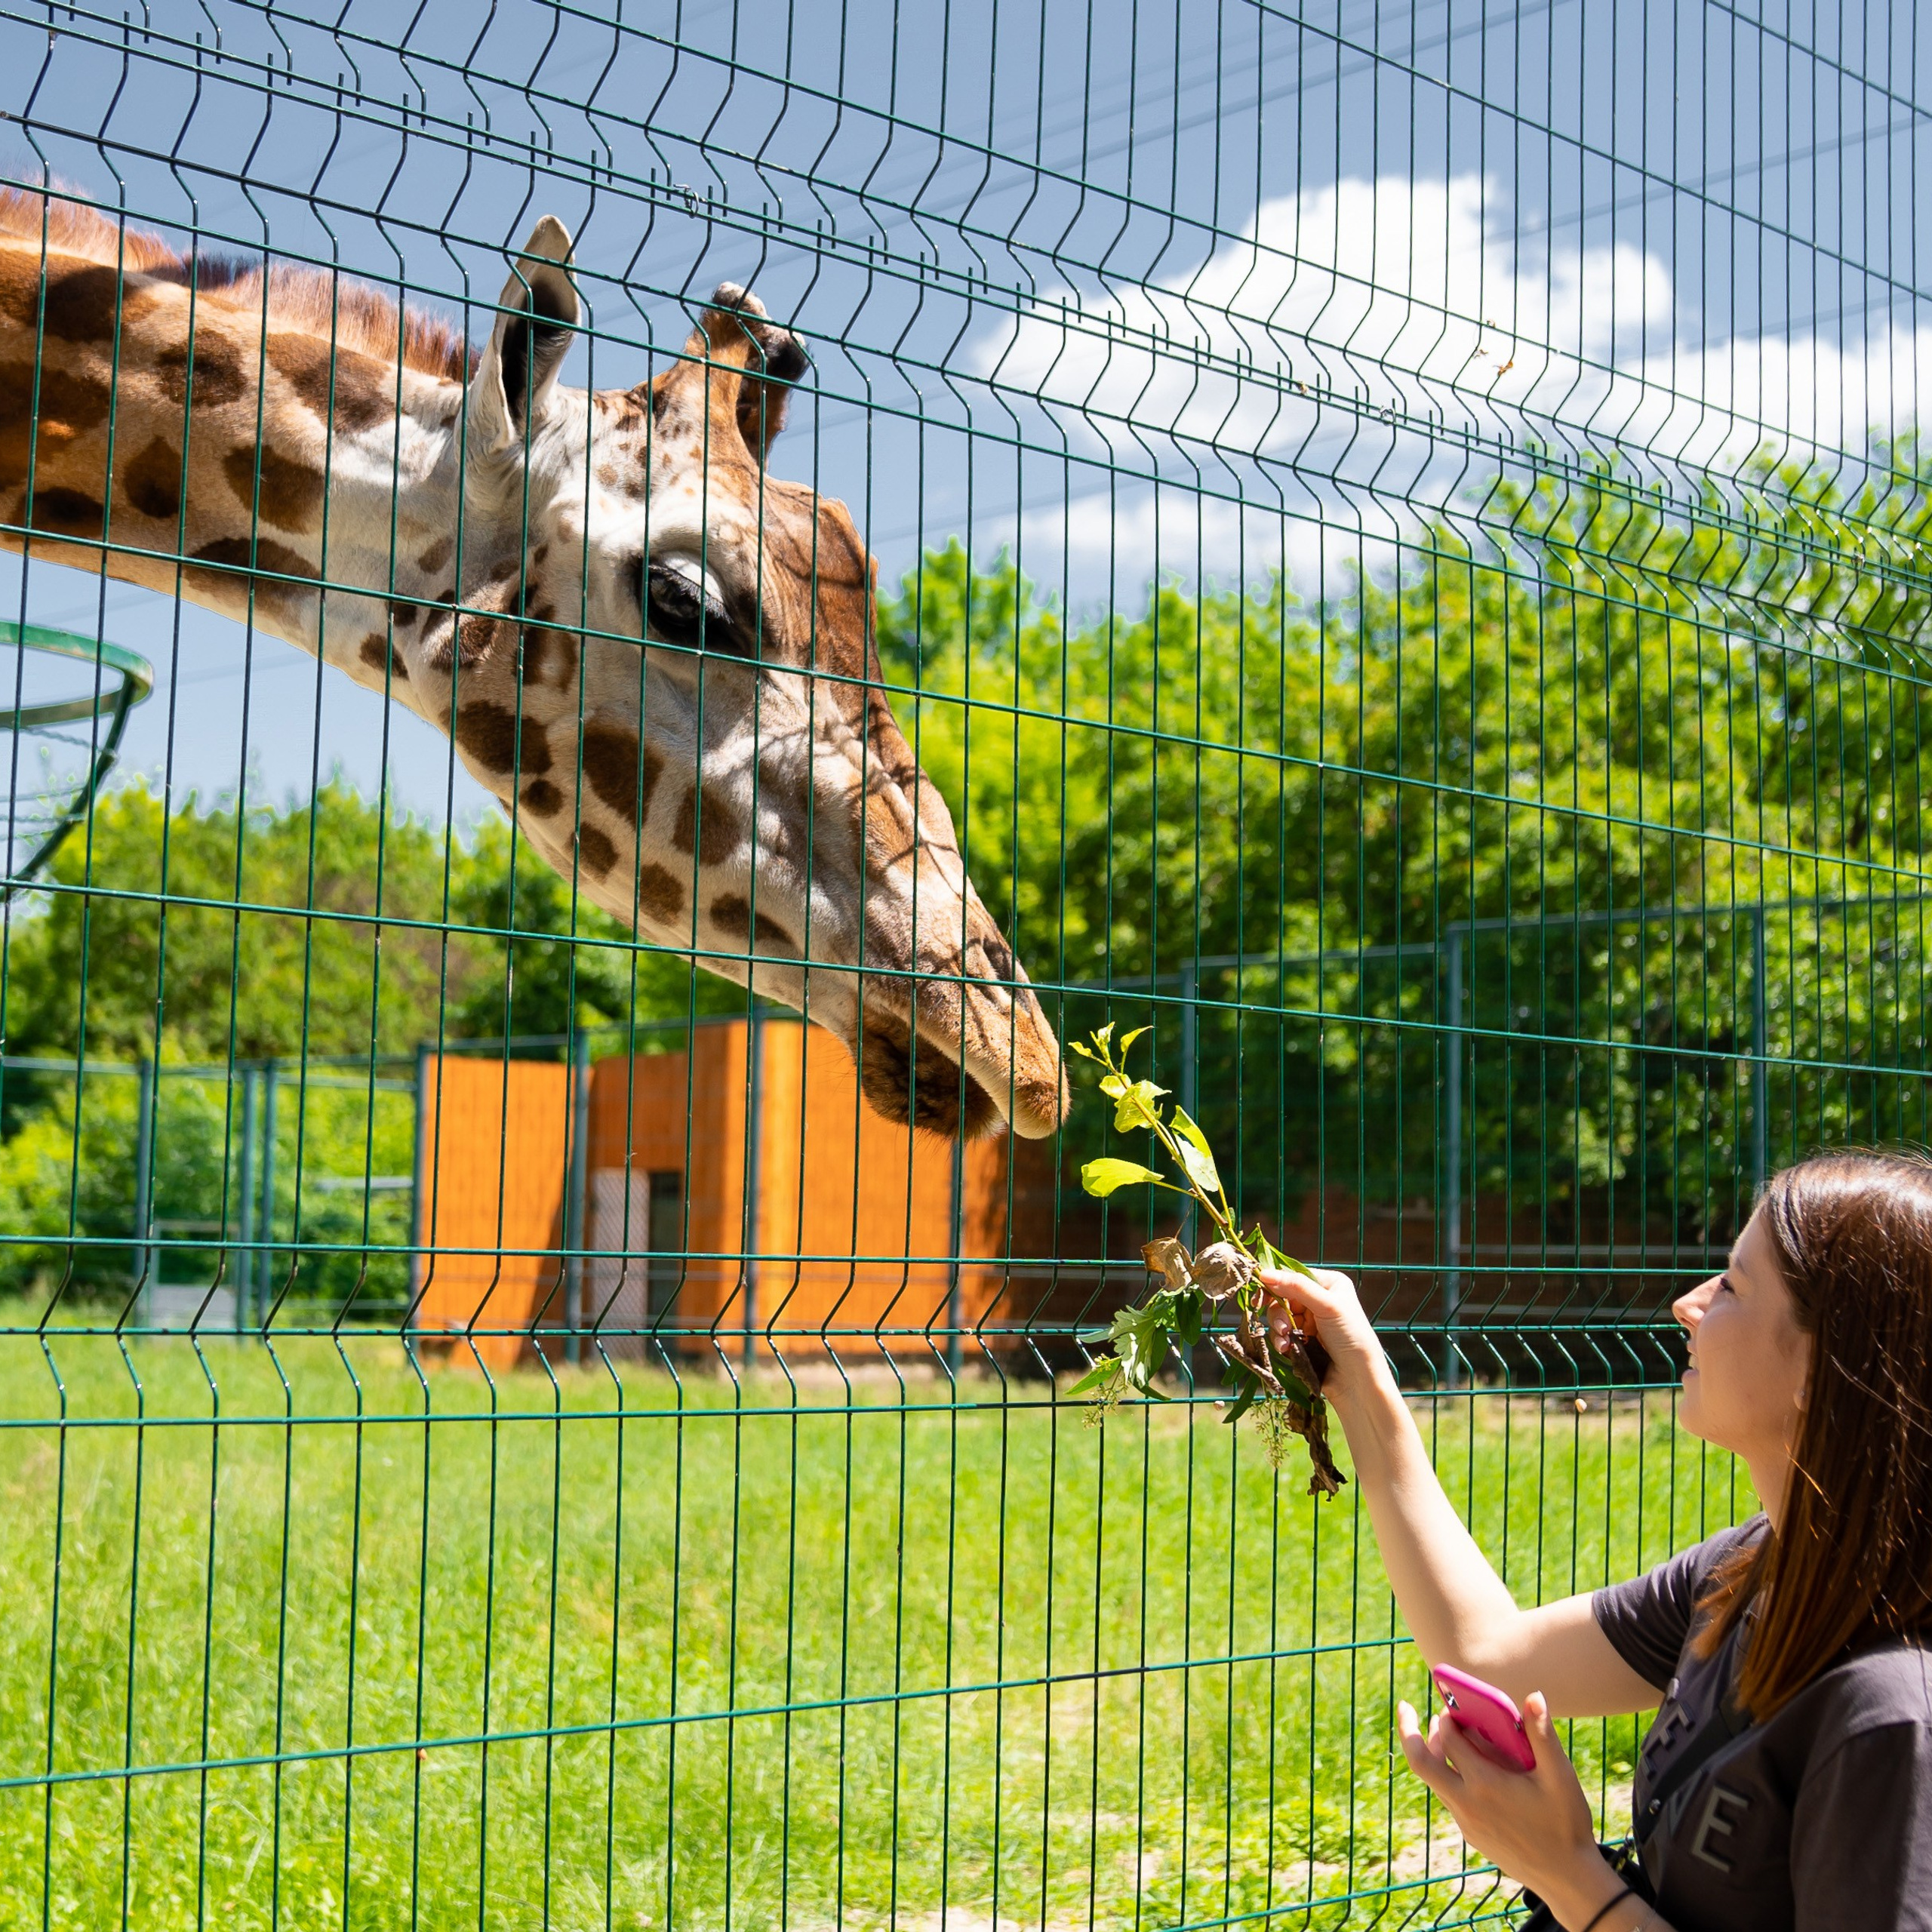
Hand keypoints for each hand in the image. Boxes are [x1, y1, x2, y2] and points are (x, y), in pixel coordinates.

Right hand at [1255, 1265, 1387, 1405]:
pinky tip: (1287, 1349)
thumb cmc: (1351, 1336)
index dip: (1275, 1284)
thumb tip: (1264, 1272)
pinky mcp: (1302, 1339)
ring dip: (1278, 1329)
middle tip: (1282, 1328)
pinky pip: (1281, 1334)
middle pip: (1282, 1296)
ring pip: (1278, 1316)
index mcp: (1328, 1284)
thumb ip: (1296, 1286)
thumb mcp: (1327, 1305)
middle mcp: (1318, 1299)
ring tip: (1286, 1341)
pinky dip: (1281, 1341)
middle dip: (1278, 1313)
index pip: (1293, 1276)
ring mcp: (1309, 1320)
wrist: (1357, 1378)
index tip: (1259, 1296)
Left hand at [1396, 1690, 1626, 1927]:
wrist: (1567, 1879)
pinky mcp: (1472, 1835)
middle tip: (1405, 1708)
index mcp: (1484, 1783)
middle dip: (1409, 1731)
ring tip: (1442, 1733)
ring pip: (1434, 1781)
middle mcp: (1466, 1803)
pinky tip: (1466, 1768)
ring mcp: (1466, 1822)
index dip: (1448, 1716)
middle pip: (1421, 1762)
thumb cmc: (1566, 1823)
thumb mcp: (1559, 1775)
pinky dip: (1447, 1776)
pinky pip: (1449, 1799)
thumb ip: (1542, 1734)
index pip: (1449, 1738)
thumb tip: (1534, 1695)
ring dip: (1433, 1754)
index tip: (1452, 1702)